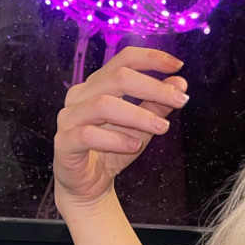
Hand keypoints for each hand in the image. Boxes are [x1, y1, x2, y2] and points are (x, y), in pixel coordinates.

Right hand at [52, 46, 188, 215]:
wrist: (88, 186)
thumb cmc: (112, 152)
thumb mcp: (141, 127)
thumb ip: (157, 105)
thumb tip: (180, 83)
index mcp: (97, 85)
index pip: (123, 59)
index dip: (151, 58)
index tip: (178, 66)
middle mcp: (80, 96)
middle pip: (117, 78)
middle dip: (153, 87)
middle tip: (180, 100)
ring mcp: (69, 118)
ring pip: (103, 105)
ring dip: (138, 115)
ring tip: (162, 128)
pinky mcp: (64, 143)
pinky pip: (88, 135)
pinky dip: (115, 139)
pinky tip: (134, 145)